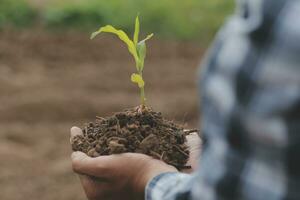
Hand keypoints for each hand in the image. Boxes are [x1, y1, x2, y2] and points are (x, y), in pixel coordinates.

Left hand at [70, 127, 200, 199]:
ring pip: (104, 163)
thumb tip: (74, 155)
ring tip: (101, 133)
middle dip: (90, 146)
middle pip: (92, 164)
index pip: (81, 164)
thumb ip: (83, 163)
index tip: (76, 129)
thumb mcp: (104, 167)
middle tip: (89, 130)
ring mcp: (115, 188)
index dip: (78, 145)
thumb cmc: (134, 171)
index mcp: (94, 190)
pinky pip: (115, 165)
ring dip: (102, 148)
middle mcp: (103, 192)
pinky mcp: (127, 183)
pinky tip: (116, 143)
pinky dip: (113, 153)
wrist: (161, 179)